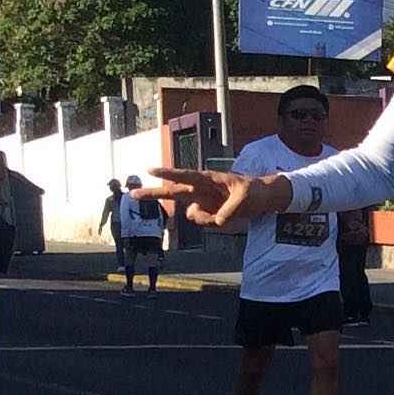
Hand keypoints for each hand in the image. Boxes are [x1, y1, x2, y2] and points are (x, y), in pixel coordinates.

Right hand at [136, 167, 288, 225]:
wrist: (261, 199)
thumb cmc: (253, 190)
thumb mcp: (246, 196)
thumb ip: (230, 209)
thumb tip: (218, 220)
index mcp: (207, 178)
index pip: (185, 175)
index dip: (168, 173)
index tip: (150, 170)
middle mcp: (200, 190)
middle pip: (172, 191)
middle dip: (152, 193)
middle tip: (132, 194)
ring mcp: (202, 202)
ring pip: (193, 215)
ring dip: (206, 219)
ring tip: (226, 214)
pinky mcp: (206, 213)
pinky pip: (203, 223)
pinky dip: (213, 224)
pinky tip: (225, 218)